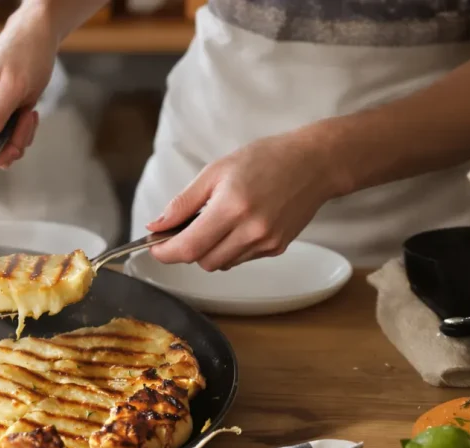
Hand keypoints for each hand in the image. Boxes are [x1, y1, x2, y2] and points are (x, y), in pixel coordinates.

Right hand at [0, 6, 55, 167]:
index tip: (10, 154)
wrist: (38, 33)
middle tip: (28, 127)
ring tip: (30, 114)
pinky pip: (8, 129)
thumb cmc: (27, 54)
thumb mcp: (14, 87)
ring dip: (20, 134)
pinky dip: (22, 127)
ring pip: (0, 139)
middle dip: (11, 143)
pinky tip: (30, 111)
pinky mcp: (0, 106)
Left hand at [145, 130, 346, 270]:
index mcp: (232, 207)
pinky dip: (229, 249)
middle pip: (202, 261)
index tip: (154, 246)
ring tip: (216, 222)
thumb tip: (156, 225)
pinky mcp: (277, 248)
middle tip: (185, 229)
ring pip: (221, 264)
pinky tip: (237, 226)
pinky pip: (240, 259)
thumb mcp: (215, 171)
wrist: (315, 163)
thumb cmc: (265, 159)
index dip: (165, 252)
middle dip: (187, 250)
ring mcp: (266, 242)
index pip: (188, 247)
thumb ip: (183, 203)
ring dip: (209, 251)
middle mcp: (251, 230)